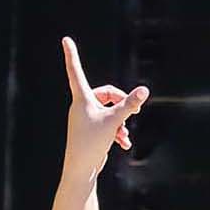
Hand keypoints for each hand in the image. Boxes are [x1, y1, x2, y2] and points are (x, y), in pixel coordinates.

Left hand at [61, 36, 149, 178]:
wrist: (81, 169)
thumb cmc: (91, 143)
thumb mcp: (114, 121)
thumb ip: (129, 104)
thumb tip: (144, 90)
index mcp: (81, 99)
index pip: (75, 71)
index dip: (71, 55)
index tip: (65, 40)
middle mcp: (82, 106)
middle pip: (105, 93)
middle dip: (121, 102)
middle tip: (134, 112)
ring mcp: (87, 119)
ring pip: (109, 111)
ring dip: (121, 121)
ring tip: (124, 135)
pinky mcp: (92, 131)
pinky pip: (108, 124)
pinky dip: (117, 131)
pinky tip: (124, 143)